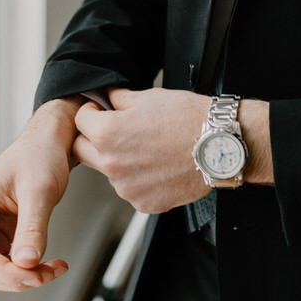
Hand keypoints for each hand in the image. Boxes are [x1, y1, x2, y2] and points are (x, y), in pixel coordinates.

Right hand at [0, 98, 80, 291]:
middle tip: (50, 272)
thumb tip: (27, 264)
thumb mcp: (40, 191)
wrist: (47, 144)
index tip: (36, 274)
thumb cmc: (39, 156)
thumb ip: (33, 228)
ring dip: (20, 278)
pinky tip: (47, 263)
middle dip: (14, 278)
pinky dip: (25, 271)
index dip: (4, 273)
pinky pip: (3, 266)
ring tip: (52, 268)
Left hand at [73, 87, 211, 211]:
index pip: (80, 121)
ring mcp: (127, 188)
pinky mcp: (143, 204)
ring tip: (148, 150)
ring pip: (108, 172)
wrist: (220, 145)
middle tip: (117, 132)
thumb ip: (119, 99)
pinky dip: (139, 180)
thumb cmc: (190, 119)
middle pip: (82, 151)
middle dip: (93, 139)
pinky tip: (159, 167)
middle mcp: (111, 165)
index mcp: (108, 134)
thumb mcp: (149, 96)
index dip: (91, 112)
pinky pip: (131, 190)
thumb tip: (108, 98)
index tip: (101, 112)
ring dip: (118, 161)